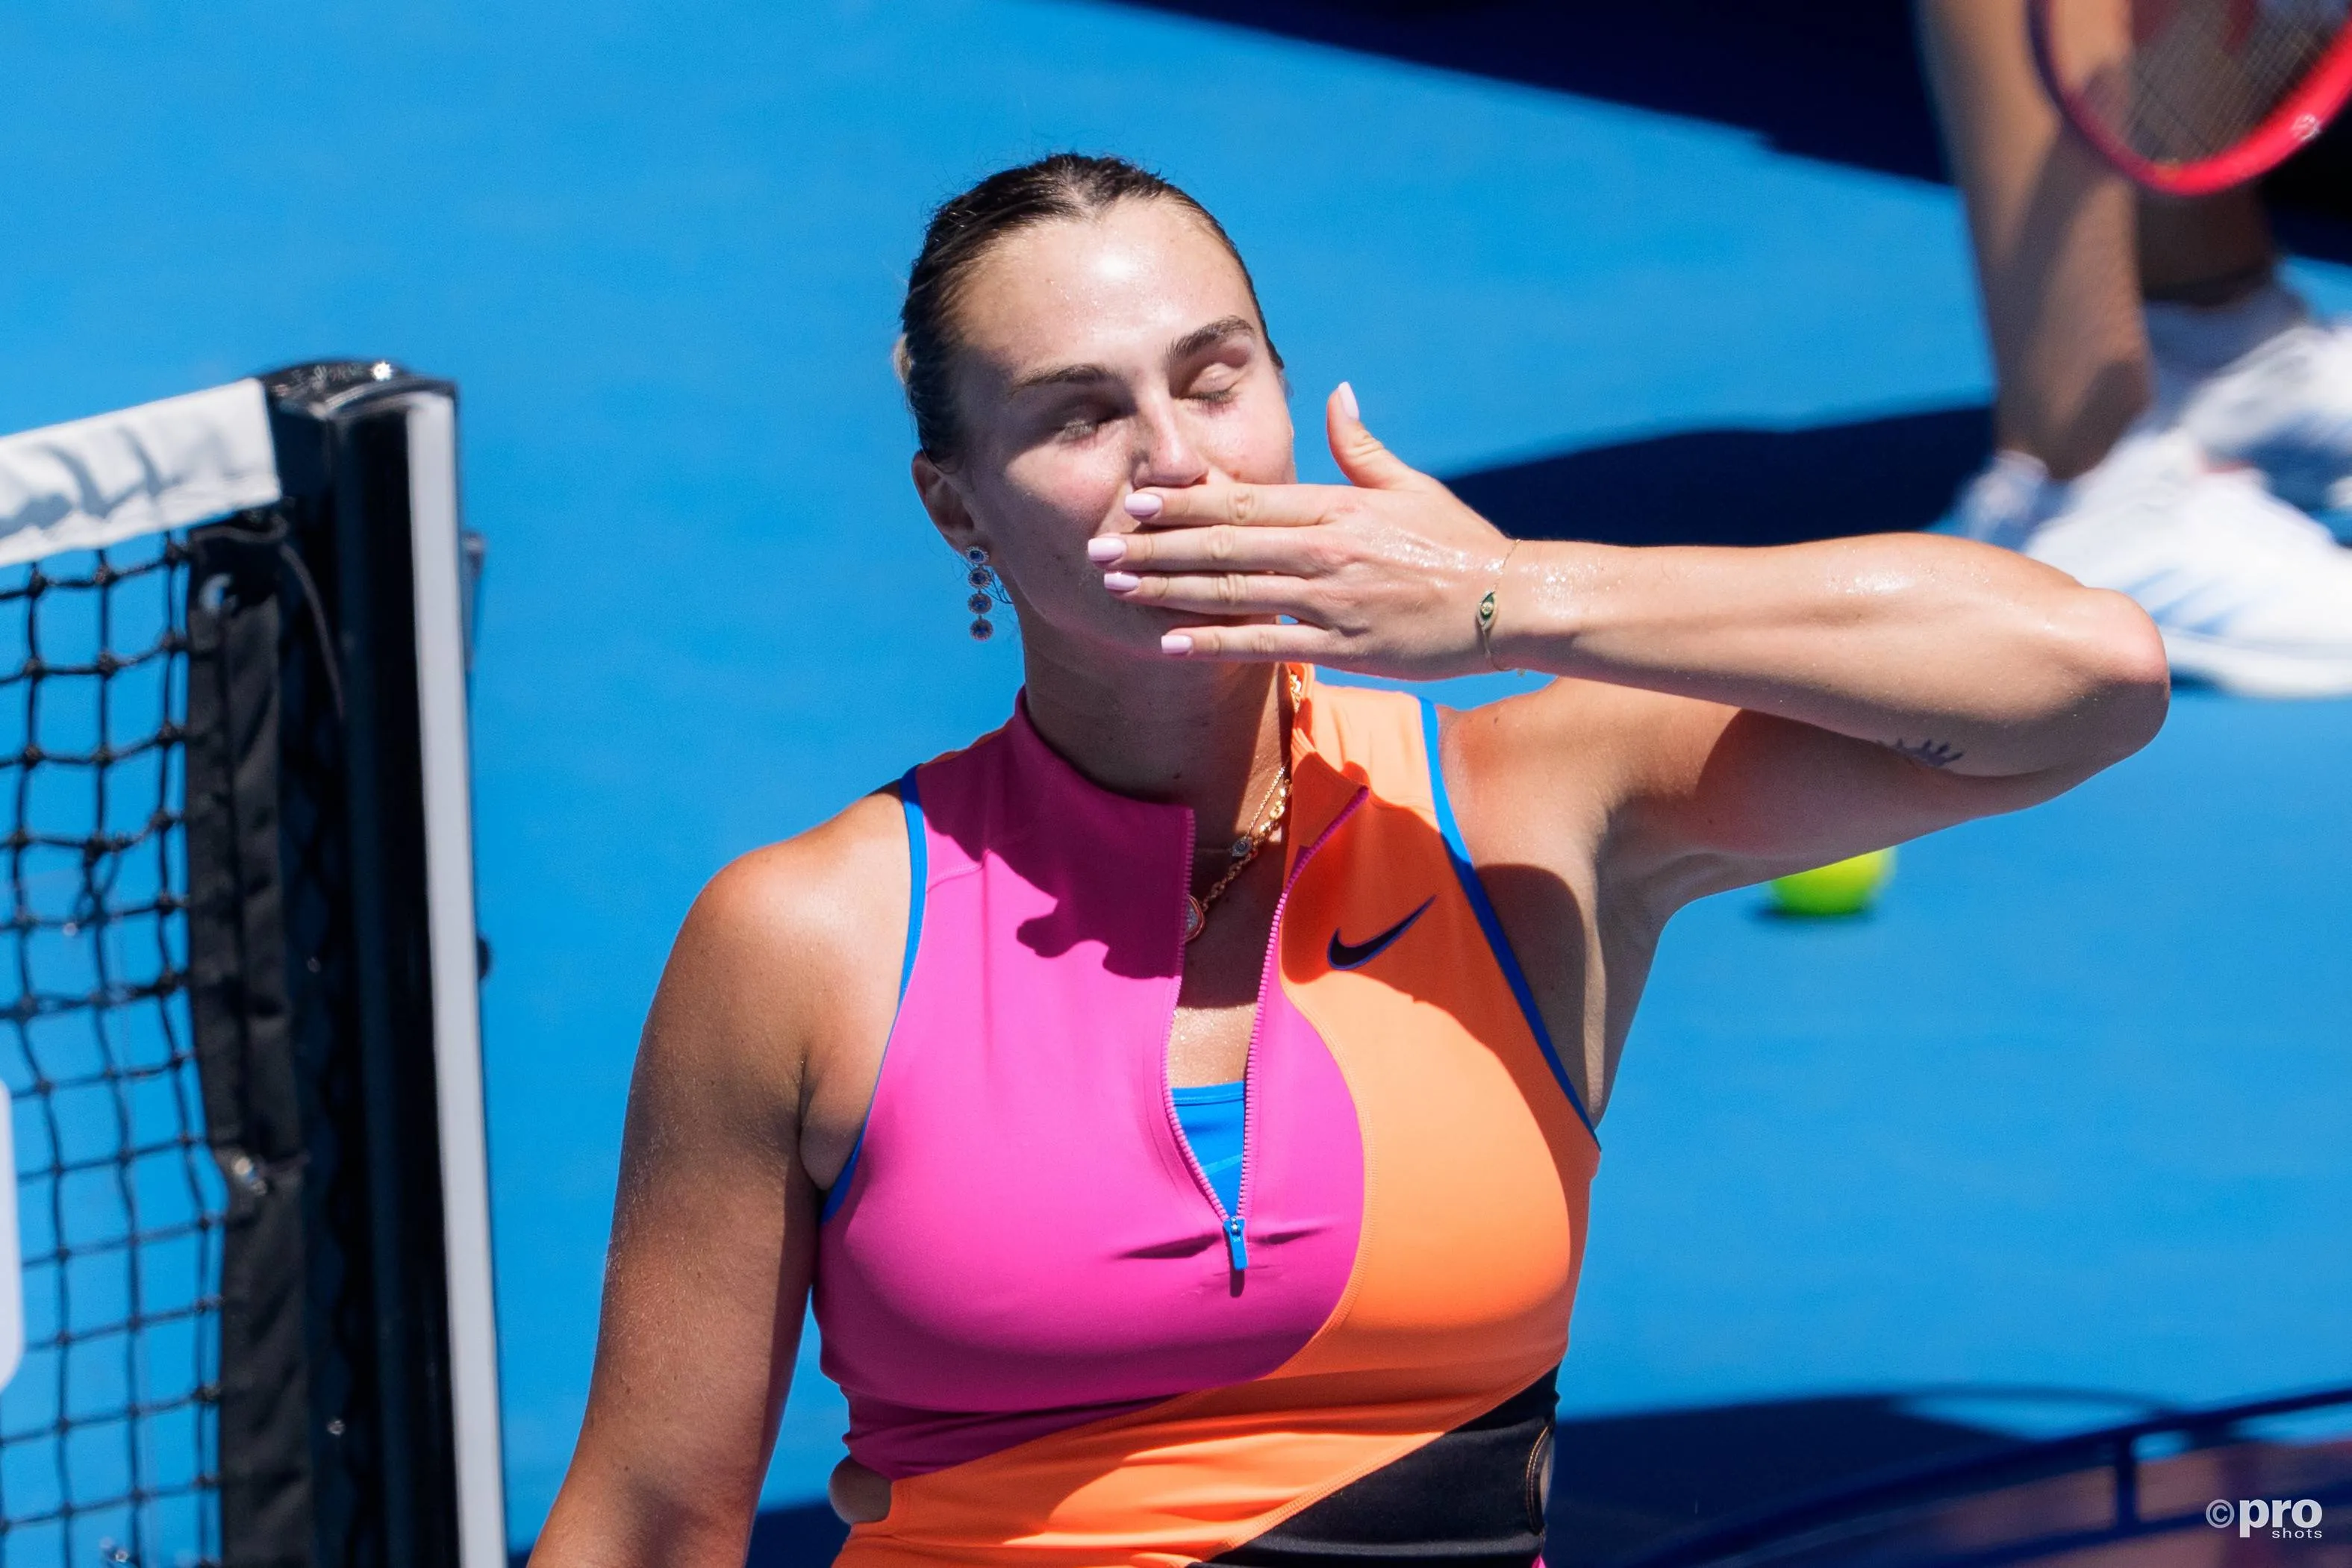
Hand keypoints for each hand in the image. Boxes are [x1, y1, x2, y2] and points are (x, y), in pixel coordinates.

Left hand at [1091, 385, 1516, 678]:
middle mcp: (1324, 550)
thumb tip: (1336, 393)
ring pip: (1232, 592)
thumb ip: (1359, 445)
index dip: (1181, 499)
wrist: (1508, 603)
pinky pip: (1265, 644)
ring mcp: (1330, 600)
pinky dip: (1216, 644)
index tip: (1133, 497)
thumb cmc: (1459, 543)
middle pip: (1221, 545)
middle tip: (1098, 546)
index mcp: (1335, 506)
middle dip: (1153, 546)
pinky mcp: (1342, 646)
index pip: (1241, 499)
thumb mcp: (1410, 485)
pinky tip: (1171, 643)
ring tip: (1116, 586)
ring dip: (1167, 590)